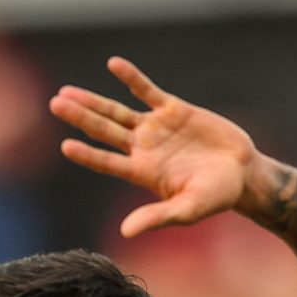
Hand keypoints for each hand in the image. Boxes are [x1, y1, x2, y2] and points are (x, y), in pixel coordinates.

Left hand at [51, 56, 259, 237]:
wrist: (242, 173)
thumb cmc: (216, 197)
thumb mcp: (187, 210)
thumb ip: (157, 217)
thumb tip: (125, 232)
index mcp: (142, 172)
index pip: (107, 162)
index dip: (87, 154)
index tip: (65, 145)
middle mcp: (143, 149)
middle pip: (103, 131)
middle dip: (80, 117)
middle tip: (55, 104)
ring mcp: (156, 128)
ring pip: (117, 111)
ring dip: (93, 100)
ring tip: (67, 92)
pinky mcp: (173, 110)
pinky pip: (147, 90)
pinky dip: (131, 78)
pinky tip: (113, 64)